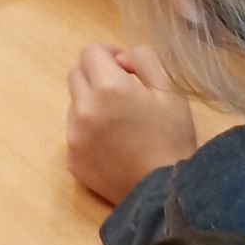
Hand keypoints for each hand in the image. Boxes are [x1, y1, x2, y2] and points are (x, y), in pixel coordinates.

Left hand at [66, 43, 197, 204]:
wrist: (164, 193)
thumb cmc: (172, 138)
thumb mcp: (170, 89)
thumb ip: (144, 59)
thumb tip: (121, 59)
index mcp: (108, 87)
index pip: (91, 51)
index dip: (110, 54)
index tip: (127, 69)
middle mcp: (83, 108)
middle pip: (76, 74)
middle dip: (96, 75)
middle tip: (123, 93)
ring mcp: (74, 136)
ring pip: (74, 103)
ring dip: (91, 103)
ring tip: (120, 123)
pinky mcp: (72, 159)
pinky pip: (75, 132)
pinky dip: (89, 130)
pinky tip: (113, 145)